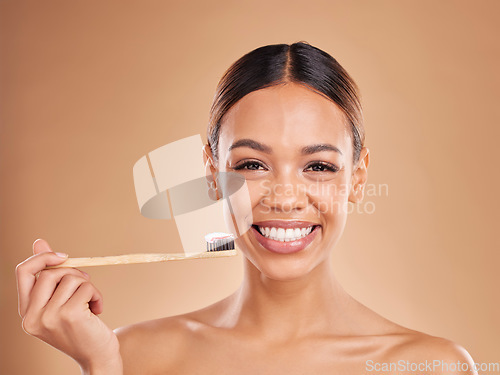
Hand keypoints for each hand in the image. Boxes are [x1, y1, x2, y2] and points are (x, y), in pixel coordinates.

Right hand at [15, 239, 121, 373]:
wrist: (96, 357)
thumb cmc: (80, 328)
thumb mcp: (59, 302)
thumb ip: (48, 276)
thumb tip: (39, 242)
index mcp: (26, 312)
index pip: (23, 272)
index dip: (42, 257)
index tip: (63, 255)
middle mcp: (32, 317)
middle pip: (50, 272)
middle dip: (73, 272)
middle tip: (85, 284)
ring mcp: (49, 317)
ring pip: (71, 278)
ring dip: (88, 285)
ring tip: (91, 302)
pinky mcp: (70, 315)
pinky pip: (86, 287)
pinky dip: (97, 294)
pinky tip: (98, 309)